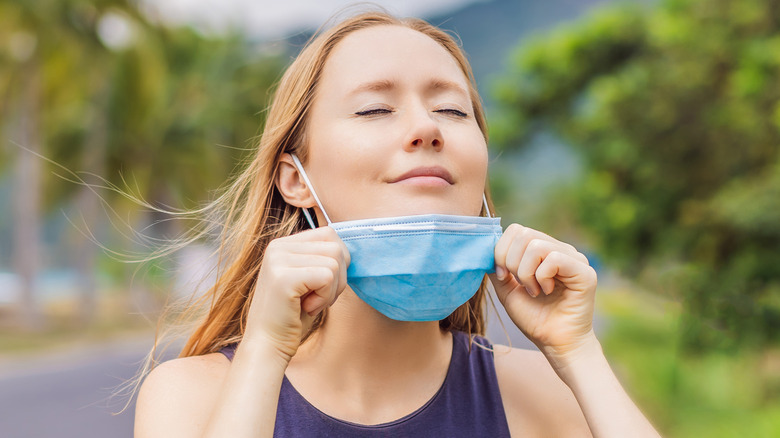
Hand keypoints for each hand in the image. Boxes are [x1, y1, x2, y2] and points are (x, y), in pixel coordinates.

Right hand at [244, 226, 349, 362]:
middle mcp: (278, 246)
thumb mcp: (309, 281)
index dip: (337, 264)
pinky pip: (328, 276)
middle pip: (335, 247)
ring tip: (309, 304)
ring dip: (331, 290)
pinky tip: (306, 308)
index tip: (319, 286)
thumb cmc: (293, 316)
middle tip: (317, 298)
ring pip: (335, 262)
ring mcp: (278, 259)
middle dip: (338, 278)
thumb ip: (323, 259)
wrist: (268, 346)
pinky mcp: (283, 276)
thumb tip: (349, 249)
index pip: (329, 235)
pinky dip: (325, 298)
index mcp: (283, 244)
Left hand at [488, 224, 597, 365]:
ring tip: (534, 291)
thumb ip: (498, 267)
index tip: (503, 276)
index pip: (516, 230)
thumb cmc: (534, 318)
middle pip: (523, 233)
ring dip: (526, 273)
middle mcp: (560, 249)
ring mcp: (574, 258)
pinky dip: (542, 278)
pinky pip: (553, 259)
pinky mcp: (584, 272)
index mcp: (543, 250)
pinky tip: (547, 292)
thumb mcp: (507, 290)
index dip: (501, 251)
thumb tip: (486, 248)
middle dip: (511, 262)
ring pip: (536, 245)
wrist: (555, 343)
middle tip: (521, 285)